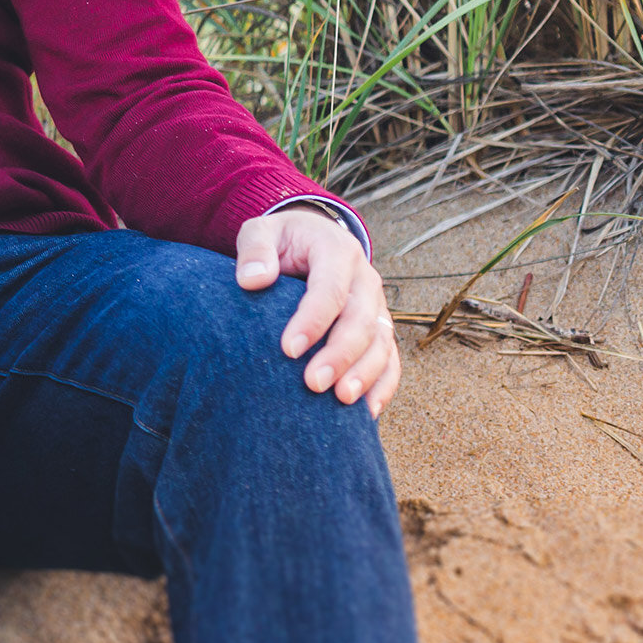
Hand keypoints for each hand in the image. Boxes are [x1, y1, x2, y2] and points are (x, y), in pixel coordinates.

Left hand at [235, 209, 400, 418]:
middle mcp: (364, 279)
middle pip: (361, 320)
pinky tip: (368, 412)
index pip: (330, 289)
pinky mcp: (379, 327)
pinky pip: (390, 358)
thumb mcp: (263, 231)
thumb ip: (255, 249)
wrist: (311, 238)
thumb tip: (252, 280)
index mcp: (337, 251)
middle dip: (340, 354)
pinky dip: (384, 385)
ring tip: (342, 401)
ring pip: (381, 342)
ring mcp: (376, 305)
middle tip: (313, 383)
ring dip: (365, 374)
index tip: (288, 350)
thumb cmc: (282, 240)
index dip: (312, 320)